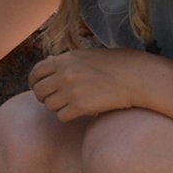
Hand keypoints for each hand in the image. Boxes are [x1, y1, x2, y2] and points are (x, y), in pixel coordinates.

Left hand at [27, 50, 158, 121]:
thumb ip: (67, 61)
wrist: (138, 78)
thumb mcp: (88, 55)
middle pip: (39, 91)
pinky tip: (80, 111)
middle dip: (45, 97)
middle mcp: (65, 74)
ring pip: (49, 106)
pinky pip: (61, 116)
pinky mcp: (79, 106)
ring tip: (73, 103)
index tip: (39, 88)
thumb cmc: (116, 65)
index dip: (35, 82)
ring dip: (58, 107)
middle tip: (57, 99)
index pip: (36, 72)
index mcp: (66, 59)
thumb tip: (48, 62)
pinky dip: (68, 116)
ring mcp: (71, 90)